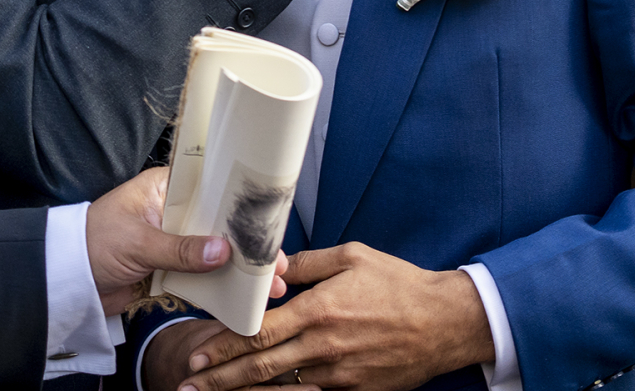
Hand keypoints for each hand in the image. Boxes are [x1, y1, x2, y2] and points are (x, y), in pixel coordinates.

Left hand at [85, 168, 289, 315]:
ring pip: (213, 254)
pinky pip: (200, 277)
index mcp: (165, 188)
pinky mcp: (167, 269)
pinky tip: (243, 298)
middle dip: (248, 245)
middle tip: (275, 263)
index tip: (269, 222)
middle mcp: (172, 211)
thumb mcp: (138, 242)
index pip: (212, 188)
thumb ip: (180, 249)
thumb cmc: (91, 243)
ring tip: (268, 287)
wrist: (64, 280)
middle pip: (219, 224)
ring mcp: (172, 241)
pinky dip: (220, 288)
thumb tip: (222, 251)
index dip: (241, 206)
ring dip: (239, 270)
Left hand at [176, 243, 492, 390]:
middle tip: (189, 385)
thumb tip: (271, 266)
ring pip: (281, 388)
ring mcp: (340, 375)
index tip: (196, 355)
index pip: (259, 333)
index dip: (223, 347)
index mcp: (319, 311)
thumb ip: (306, 265)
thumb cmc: (398, 284)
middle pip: (260, 369)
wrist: (446, 322)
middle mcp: (324, 347)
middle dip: (220, 379)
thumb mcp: (351, 257)